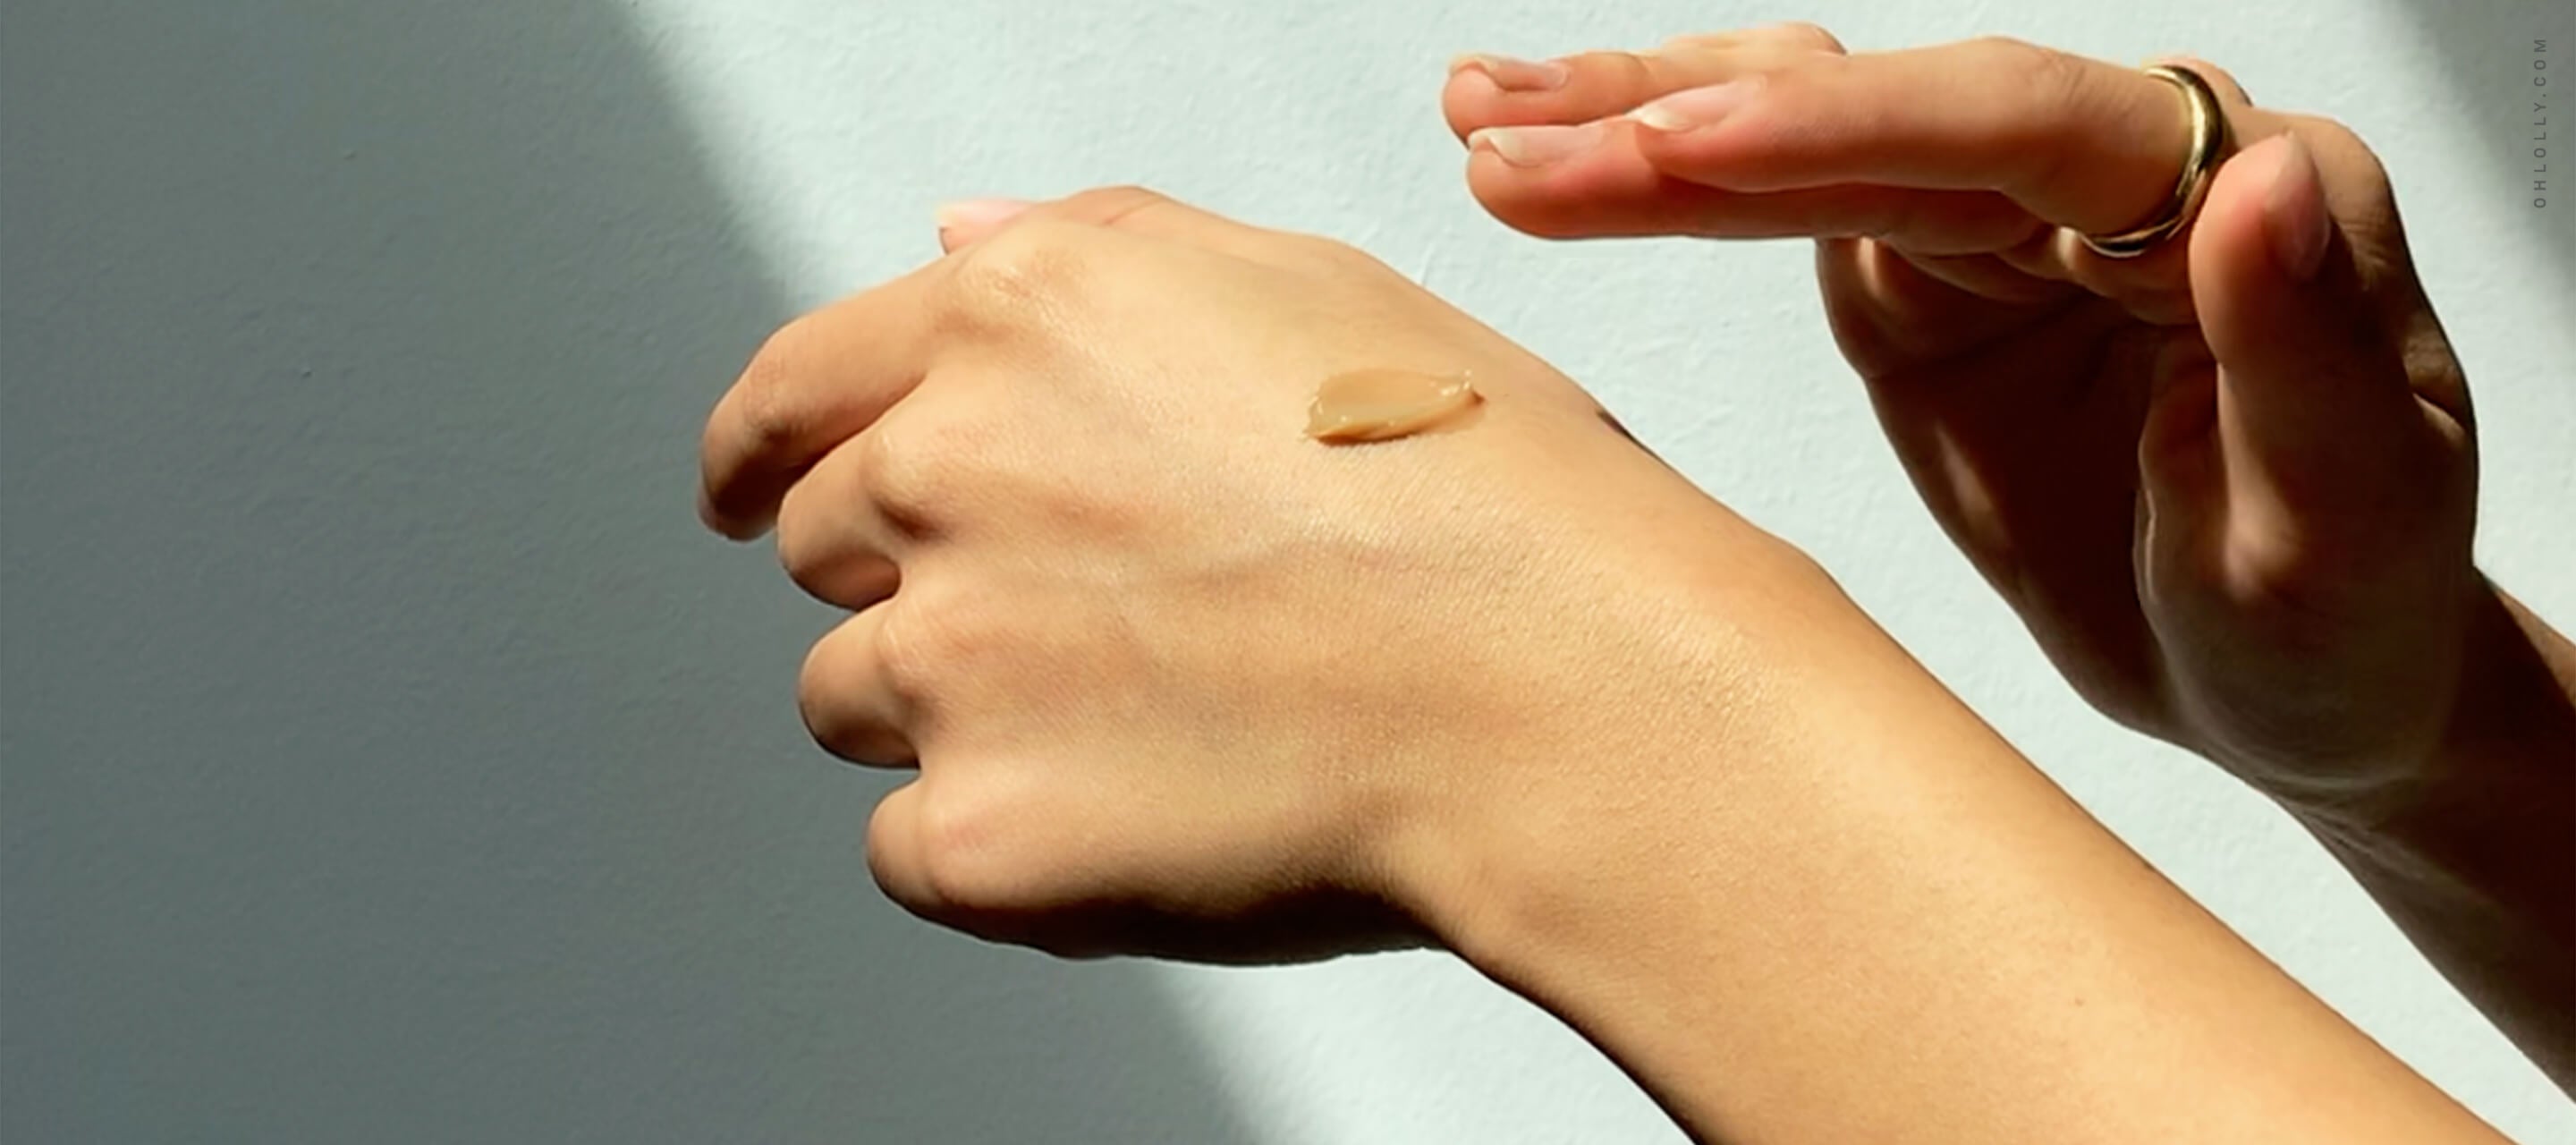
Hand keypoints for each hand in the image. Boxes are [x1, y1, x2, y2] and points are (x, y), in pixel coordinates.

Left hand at [697, 188, 1827, 962]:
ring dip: (963, 714)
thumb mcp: (1306, 290)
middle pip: (826, 550)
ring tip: (1156, 714)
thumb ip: (1091, 253)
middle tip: (1087, 620)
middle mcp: (947, 469)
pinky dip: (1004, 843)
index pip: (792, 389)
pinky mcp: (976, 832)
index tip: (746, 499)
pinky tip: (1148, 808)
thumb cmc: (1490, 498)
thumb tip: (956, 245)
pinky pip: (914, 848)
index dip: (761, 455)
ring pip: (858, 703)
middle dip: (921, 580)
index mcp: (1016, 321)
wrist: (1574, 693)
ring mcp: (947, 658)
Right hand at [1442, 28, 2481, 808]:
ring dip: (1642, 126)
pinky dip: (1658, 189)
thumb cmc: (2345, 621)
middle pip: (1879, 107)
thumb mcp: (2350, 522)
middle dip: (1690, 120)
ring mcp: (2001, 223)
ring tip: (1486, 122)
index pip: (2010, 122)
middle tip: (1518, 138)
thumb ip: (2306, 349)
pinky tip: (1553, 169)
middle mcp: (2110, 173)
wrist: (2298, 688)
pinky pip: (1776, 207)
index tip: (1679, 150)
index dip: (1837, 128)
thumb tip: (2256, 178)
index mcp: (2231, 192)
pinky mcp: (1925, 283)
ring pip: (1807, 131)